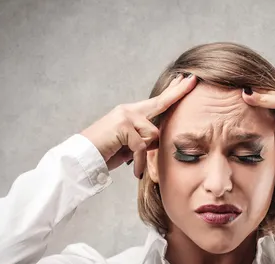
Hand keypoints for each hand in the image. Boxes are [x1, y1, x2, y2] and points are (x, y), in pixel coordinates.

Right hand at [80, 73, 197, 177]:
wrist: (81, 158)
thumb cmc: (105, 154)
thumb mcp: (129, 146)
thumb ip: (145, 139)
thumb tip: (160, 140)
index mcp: (131, 113)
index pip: (156, 102)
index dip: (172, 92)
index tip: (184, 80)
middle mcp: (129, 110)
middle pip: (160, 103)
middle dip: (177, 93)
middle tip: (193, 80)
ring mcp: (126, 116)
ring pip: (153, 134)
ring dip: (147, 153)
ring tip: (133, 162)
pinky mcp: (123, 126)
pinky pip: (142, 147)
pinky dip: (140, 162)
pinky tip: (135, 171)